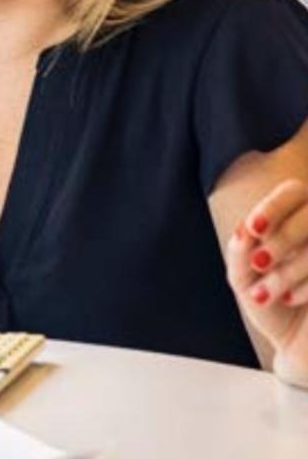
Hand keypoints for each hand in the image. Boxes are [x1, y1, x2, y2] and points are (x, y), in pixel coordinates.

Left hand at [225, 178, 307, 386]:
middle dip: (282, 238)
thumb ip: (240, 252)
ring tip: (267, 293)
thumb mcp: (244, 279)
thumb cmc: (272, 306)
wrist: (301, 349)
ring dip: (291, 268)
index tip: (253, 228)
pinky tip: (292, 299)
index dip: (274, 206)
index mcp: (296, 222)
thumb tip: (243, 230)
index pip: (294, 192)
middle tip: (259, 262)